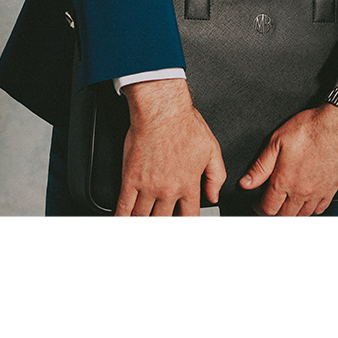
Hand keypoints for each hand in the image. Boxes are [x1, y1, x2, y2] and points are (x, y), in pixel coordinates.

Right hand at [115, 79, 225, 215]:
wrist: (162, 110)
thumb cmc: (184, 124)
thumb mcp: (211, 149)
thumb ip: (216, 176)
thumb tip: (213, 195)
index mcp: (188, 185)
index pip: (188, 217)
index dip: (185, 225)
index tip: (181, 226)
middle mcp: (168, 190)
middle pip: (163, 221)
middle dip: (161, 227)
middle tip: (159, 227)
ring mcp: (148, 186)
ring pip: (142, 217)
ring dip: (142, 224)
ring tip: (141, 226)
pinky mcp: (130, 178)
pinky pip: (123, 206)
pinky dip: (122, 218)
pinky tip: (122, 221)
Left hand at [239, 95, 337, 215]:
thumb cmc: (312, 128)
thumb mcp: (277, 141)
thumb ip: (260, 166)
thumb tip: (246, 182)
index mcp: (285, 181)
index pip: (267, 208)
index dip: (258, 207)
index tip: (257, 202)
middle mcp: (301, 191)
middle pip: (284, 216)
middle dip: (274, 212)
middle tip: (270, 204)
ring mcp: (318, 192)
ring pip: (302, 215)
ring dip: (292, 212)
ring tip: (286, 204)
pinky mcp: (332, 189)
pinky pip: (320, 209)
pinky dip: (311, 209)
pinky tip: (307, 201)